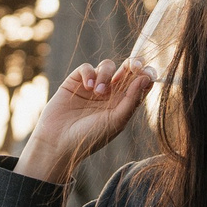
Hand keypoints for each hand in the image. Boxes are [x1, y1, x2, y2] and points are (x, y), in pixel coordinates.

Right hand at [15, 57, 156, 185]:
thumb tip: (146, 78)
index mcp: (123, 104)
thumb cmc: (89, 137)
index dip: (146, 74)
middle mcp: (110, 94)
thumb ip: (131, 100)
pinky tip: (87, 88)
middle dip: (132, 64)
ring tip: (98, 92)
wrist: (58, 142)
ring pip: (107, 66)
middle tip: (133, 66)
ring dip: (106, 75)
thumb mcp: (116, 121)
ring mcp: (93, 86)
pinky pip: (86, 68)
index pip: (140, 83)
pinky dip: (89, 74)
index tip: (148, 73)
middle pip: (127, 70)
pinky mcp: (75, 82)